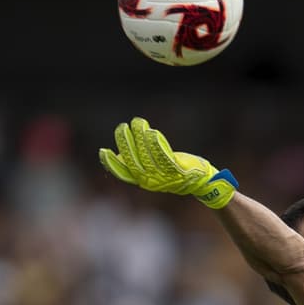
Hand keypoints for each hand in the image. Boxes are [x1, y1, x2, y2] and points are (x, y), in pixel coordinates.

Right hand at [99, 117, 238, 208]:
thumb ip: (138, 164)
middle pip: (133, 161)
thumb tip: (119, 157)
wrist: (200, 181)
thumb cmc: (174, 172)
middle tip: (122, 127)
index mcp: (143, 181)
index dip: (111, 163)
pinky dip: (155, 143)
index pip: (123, 173)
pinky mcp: (177, 170)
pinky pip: (163, 155)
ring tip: (136, 123)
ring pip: (147, 155)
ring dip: (139, 137)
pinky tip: (150, 132)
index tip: (103, 151)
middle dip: (125, 143)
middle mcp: (151, 181)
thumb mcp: (154, 170)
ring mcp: (164, 176)